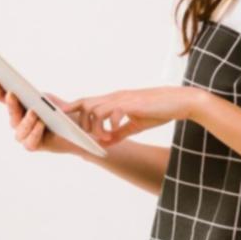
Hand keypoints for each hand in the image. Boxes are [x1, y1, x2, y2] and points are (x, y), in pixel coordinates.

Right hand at [0, 80, 89, 155]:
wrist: (78, 130)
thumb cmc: (63, 112)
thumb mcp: (51, 100)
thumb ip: (39, 96)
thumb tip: (29, 92)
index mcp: (19, 106)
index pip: (3, 98)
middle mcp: (18, 121)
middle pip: (11, 113)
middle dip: (11, 104)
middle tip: (12, 94)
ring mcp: (25, 134)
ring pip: (19, 130)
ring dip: (26, 120)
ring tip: (34, 111)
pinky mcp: (34, 145)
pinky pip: (30, 142)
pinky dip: (35, 132)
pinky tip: (41, 124)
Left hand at [74, 87, 204, 144]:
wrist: (180, 102)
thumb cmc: (159, 111)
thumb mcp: (136, 125)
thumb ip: (119, 132)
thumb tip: (105, 142)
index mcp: (115, 100)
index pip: (87, 101)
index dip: (72, 108)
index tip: (61, 116)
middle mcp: (115, 97)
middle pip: (85, 105)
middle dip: (81, 122)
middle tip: (88, 136)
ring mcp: (123, 100)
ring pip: (95, 110)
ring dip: (95, 126)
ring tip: (104, 138)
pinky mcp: (132, 104)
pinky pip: (112, 113)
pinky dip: (109, 126)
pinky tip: (113, 134)